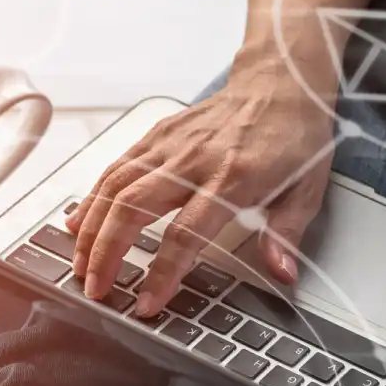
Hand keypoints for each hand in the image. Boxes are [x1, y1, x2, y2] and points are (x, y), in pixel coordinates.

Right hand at [65, 49, 336, 315]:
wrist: (279, 82)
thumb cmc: (292, 138)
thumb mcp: (307, 189)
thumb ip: (286, 234)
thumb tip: (283, 274)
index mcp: (233, 178)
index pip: (186, 233)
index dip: (162, 272)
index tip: (147, 302)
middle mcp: (194, 159)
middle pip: (133, 208)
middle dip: (107, 251)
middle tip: (94, 288)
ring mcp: (170, 144)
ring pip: (115, 186)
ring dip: (90, 228)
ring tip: (78, 263)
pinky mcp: (157, 134)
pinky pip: (116, 167)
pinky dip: (92, 196)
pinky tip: (78, 222)